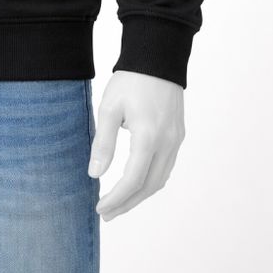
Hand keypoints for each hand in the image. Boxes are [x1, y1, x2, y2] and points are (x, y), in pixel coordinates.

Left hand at [87, 70, 184, 220]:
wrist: (157, 58)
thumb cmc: (130, 81)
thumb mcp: (109, 108)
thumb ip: (103, 143)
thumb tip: (95, 174)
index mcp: (149, 137)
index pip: (132, 180)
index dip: (116, 198)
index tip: (100, 207)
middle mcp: (167, 143)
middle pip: (149, 186)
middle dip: (127, 203)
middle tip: (107, 214)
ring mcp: (176, 140)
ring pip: (160, 179)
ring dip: (139, 195)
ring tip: (119, 203)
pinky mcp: (178, 135)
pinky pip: (166, 167)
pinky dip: (150, 181)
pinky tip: (136, 183)